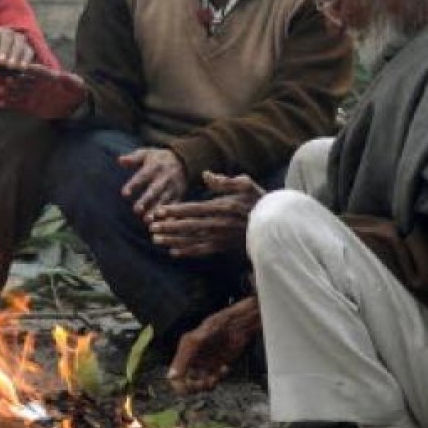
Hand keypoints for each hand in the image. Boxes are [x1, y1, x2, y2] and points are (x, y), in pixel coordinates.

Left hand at [0, 25, 34, 76]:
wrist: (0, 58)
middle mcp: (4, 32)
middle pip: (6, 37)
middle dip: (4, 49)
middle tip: (1, 62)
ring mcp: (17, 39)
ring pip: (18, 43)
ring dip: (16, 55)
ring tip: (12, 67)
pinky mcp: (26, 47)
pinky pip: (28, 51)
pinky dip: (26, 59)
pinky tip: (23, 68)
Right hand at [0, 64, 87, 118]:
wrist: (75, 106)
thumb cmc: (76, 90)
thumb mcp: (75, 84)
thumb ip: (69, 79)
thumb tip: (62, 75)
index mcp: (47, 76)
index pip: (38, 71)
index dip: (31, 69)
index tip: (22, 67)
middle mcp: (37, 84)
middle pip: (24, 80)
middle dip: (15, 80)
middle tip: (6, 80)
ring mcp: (33, 95)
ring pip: (18, 92)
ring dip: (9, 91)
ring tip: (0, 91)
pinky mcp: (31, 106)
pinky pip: (18, 105)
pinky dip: (9, 104)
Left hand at [119, 147, 186, 215]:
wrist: (183, 160)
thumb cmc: (158, 158)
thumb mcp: (146, 154)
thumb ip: (133, 158)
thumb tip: (120, 160)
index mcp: (154, 167)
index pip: (142, 177)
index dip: (133, 185)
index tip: (124, 194)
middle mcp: (164, 178)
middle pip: (154, 190)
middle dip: (146, 200)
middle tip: (136, 210)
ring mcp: (173, 187)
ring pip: (164, 200)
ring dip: (156, 211)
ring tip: (148, 221)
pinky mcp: (180, 195)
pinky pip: (175, 206)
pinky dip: (170, 215)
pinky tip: (163, 225)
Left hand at [146, 172, 264, 257]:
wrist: (276, 223)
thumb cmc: (259, 200)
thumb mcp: (245, 184)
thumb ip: (225, 180)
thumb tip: (206, 174)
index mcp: (221, 207)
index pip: (193, 209)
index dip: (175, 211)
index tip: (158, 211)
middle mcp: (219, 224)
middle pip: (188, 226)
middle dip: (168, 227)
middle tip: (150, 228)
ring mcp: (221, 237)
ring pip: (192, 240)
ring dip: (173, 240)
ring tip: (156, 240)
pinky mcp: (224, 246)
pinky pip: (203, 250)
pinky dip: (188, 252)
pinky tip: (174, 252)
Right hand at [168, 296, 259, 394]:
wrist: (235, 326)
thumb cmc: (214, 328)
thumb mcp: (196, 342)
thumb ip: (183, 358)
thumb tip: (171, 376)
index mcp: (183, 354)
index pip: (174, 377)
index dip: (179, 385)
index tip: (190, 386)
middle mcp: (192, 360)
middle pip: (186, 384)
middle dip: (196, 387)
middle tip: (207, 382)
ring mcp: (204, 364)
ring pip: (200, 384)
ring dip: (209, 384)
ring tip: (217, 375)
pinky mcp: (216, 367)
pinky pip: (214, 380)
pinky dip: (220, 377)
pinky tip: (225, 367)